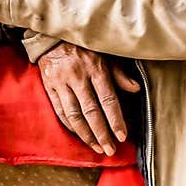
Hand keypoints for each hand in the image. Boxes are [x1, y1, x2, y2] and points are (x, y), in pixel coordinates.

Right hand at [37, 41, 139, 156]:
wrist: (53, 36)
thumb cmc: (84, 47)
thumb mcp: (104, 55)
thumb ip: (119, 74)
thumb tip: (135, 88)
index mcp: (95, 68)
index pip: (108, 99)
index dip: (115, 120)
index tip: (122, 136)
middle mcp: (78, 76)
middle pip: (91, 111)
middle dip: (102, 133)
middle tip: (110, 150)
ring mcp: (62, 82)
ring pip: (74, 115)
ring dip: (86, 135)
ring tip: (96, 147)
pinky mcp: (50, 87)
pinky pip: (60, 111)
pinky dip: (71, 126)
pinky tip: (80, 135)